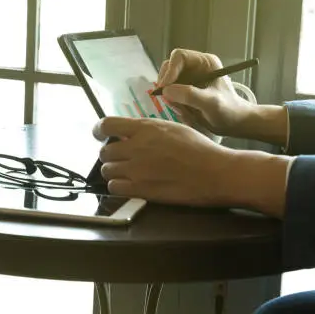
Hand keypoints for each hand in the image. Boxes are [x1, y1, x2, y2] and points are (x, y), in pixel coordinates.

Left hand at [92, 117, 290, 215]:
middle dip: (111, 155)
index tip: (100, 135)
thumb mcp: (175, 128)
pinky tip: (130, 185)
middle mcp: (137, 146)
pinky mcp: (141, 189)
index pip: (107, 124)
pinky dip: (118, 187)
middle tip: (122, 159)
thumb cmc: (201, 149)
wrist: (216, 173)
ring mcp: (137, 169)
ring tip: (127, 173)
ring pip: (106, 170)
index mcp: (146, 128)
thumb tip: (134, 133)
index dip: (98, 130)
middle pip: (105, 151)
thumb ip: (151, 130)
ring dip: (114, 172)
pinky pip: (114, 188)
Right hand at [157, 49, 254, 136]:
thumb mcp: (211, 103)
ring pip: (168, 84)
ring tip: (186, 111)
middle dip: (169, 86)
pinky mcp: (185, 91)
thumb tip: (166, 90)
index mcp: (204, 62)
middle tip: (172, 102)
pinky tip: (188, 114)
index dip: (169, 70)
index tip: (164, 88)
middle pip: (169, 69)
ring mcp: (189, 79)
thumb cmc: (229, 110)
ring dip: (172, 98)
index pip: (179, 57)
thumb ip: (190, 95)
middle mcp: (195, 68)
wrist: (235, 123)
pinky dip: (175, 105)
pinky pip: (171, 95)